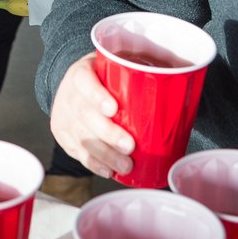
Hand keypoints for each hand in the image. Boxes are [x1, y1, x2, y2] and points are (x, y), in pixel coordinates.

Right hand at [50, 53, 134, 178]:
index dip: (97, 96)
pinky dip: (94, 163)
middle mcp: (69, 95)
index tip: (113, 108)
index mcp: (81, 73)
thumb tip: (174, 88)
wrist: (71, 88)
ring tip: (126, 166)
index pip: (84, 81)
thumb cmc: (101, 79)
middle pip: (84, 115)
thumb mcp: (110, 68)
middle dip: (108, 133)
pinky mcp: (62, 136)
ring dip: (105, 155)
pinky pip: (77, 153)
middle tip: (130, 146)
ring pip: (81, 138)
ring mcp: (63, 117)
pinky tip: (108, 170)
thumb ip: (132, 75)